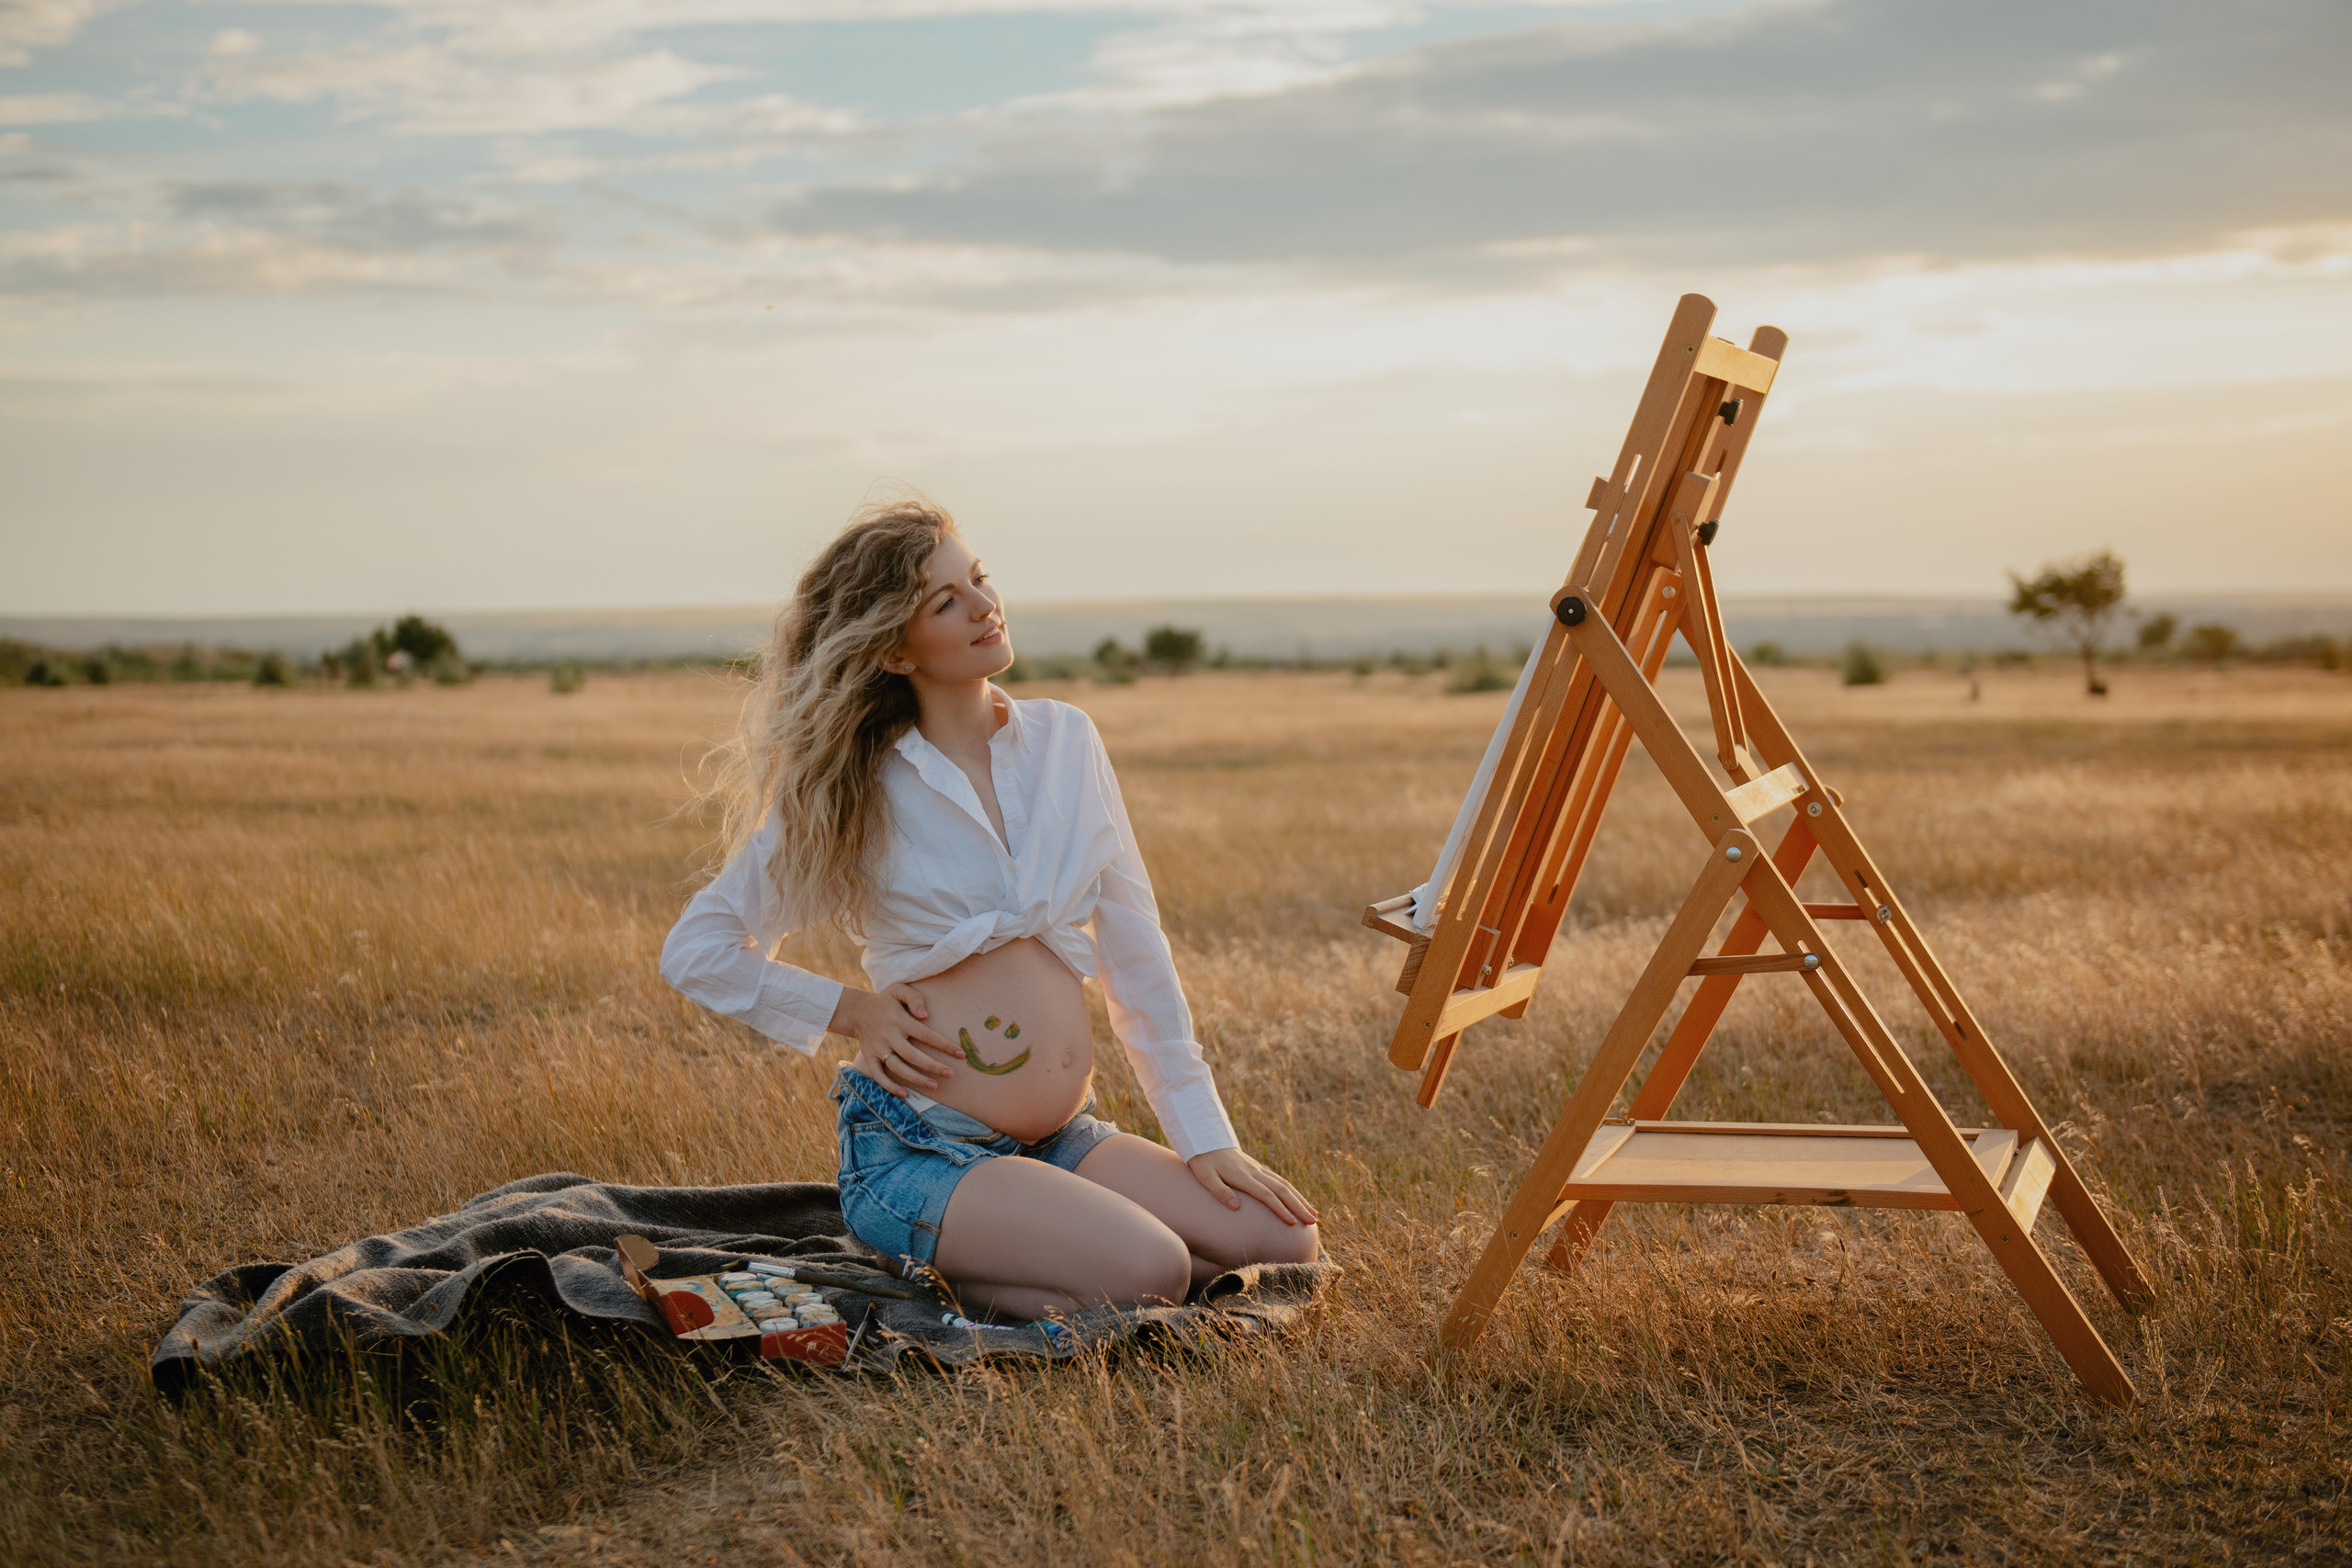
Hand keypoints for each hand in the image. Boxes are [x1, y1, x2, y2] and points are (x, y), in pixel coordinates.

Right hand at [833, 982, 962, 1095]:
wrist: (856, 1011)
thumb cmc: (885, 1001)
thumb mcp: (898, 990)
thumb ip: (914, 998)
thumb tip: (925, 1015)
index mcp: (899, 1020)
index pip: (925, 1034)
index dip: (944, 1045)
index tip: (960, 1054)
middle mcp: (889, 1036)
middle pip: (913, 1055)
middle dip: (933, 1066)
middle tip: (950, 1074)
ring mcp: (878, 1049)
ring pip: (898, 1068)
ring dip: (916, 1079)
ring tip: (935, 1085)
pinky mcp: (870, 1058)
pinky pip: (879, 1076)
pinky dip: (890, 1087)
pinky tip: (906, 1093)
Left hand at [1186, 1148, 1317, 1226]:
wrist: (1205, 1139)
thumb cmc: (1202, 1161)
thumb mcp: (1204, 1177)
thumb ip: (1219, 1191)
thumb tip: (1236, 1207)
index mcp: (1243, 1176)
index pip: (1266, 1195)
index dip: (1280, 1209)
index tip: (1292, 1223)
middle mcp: (1254, 1172)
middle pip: (1282, 1190)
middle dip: (1298, 1206)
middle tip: (1313, 1221)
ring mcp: (1257, 1169)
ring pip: (1284, 1184)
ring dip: (1299, 1199)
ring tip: (1313, 1213)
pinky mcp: (1256, 1168)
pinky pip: (1278, 1179)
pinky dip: (1291, 1190)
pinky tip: (1298, 1198)